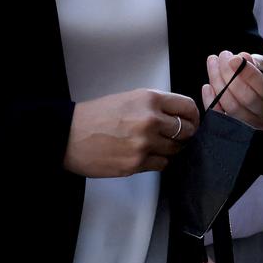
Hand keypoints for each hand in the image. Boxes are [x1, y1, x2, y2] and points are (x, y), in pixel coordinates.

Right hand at [63, 88, 198, 177]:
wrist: (70, 134)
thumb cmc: (96, 115)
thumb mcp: (128, 98)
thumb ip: (154, 105)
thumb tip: (178, 116)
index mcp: (148, 99)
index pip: (187, 108)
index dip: (193, 116)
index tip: (191, 121)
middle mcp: (150, 120)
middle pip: (186, 131)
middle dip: (184, 135)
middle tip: (175, 135)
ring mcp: (144, 144)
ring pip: (176, 150)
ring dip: (170, 149)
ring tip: (155, 144)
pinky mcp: (137, 164)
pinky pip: (162, 165)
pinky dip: (158, 161)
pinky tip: (145, 154)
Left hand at [202, 51, 262, 128]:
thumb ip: (254, 62)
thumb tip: (242, 58)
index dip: (247, 73)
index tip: (232, 58)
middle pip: (248, 98)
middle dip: (229, 75)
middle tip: (220, 56)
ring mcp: (260, 126)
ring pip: (234, 108)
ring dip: (218, 84)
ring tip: (213, 63)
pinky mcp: (242, 132)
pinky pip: (223, 119)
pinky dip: (212, 102)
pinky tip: (207, 87)